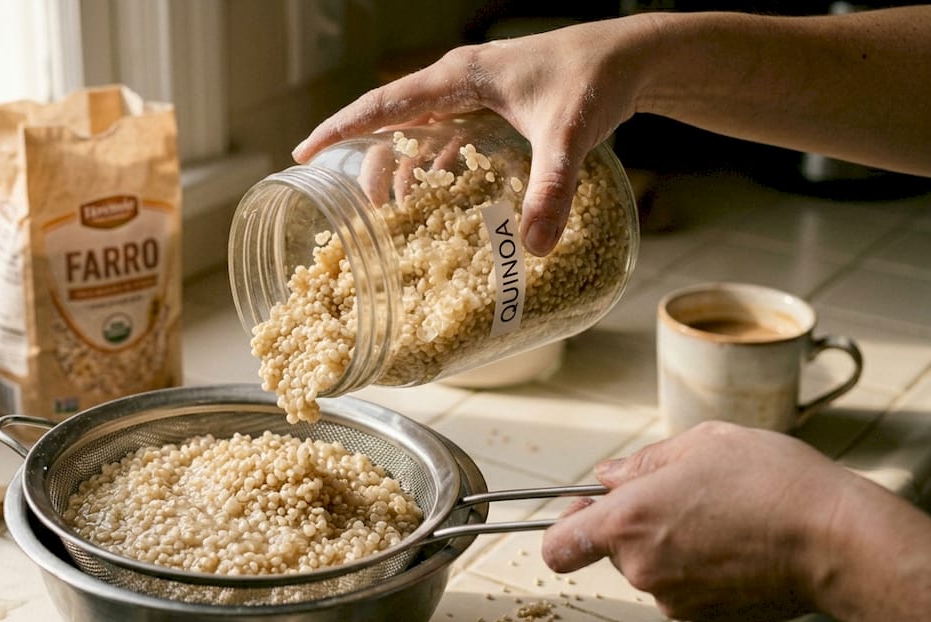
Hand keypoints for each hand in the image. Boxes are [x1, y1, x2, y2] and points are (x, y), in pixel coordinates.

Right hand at [293, 16, 654, 255]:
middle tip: (349, 204)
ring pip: (418, 129)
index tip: (303, 152)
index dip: (340, 128)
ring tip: (386, 209)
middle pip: (392, 120)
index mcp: (459, 77)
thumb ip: (550, 190)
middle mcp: (459, 81)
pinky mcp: (494, 105)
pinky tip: (435, 194)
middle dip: (365, 159)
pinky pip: (446, 133)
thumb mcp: (568, 136)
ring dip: (399, 165)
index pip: (383, 103)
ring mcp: (475, 92)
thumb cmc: (595, 79)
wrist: (634, 54)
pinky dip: (432, 163)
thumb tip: (536, 249)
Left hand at [541, 421, 857, 621]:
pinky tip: (739, 544)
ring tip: (723, 517)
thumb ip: (644, 462)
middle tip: (685, 496)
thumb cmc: (773, 484)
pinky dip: (702, 569)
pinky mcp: (709, 618)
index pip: (558, 546)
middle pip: (613, 551)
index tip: (587, 509)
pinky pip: (688, 589)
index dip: (566, 526)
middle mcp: (643, 569)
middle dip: (637, 525)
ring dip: (673, 546)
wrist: (837, 541)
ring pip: (653, 569)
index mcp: (629, 522)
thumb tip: (612, 476)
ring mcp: (676, 599)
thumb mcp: (702, 443)